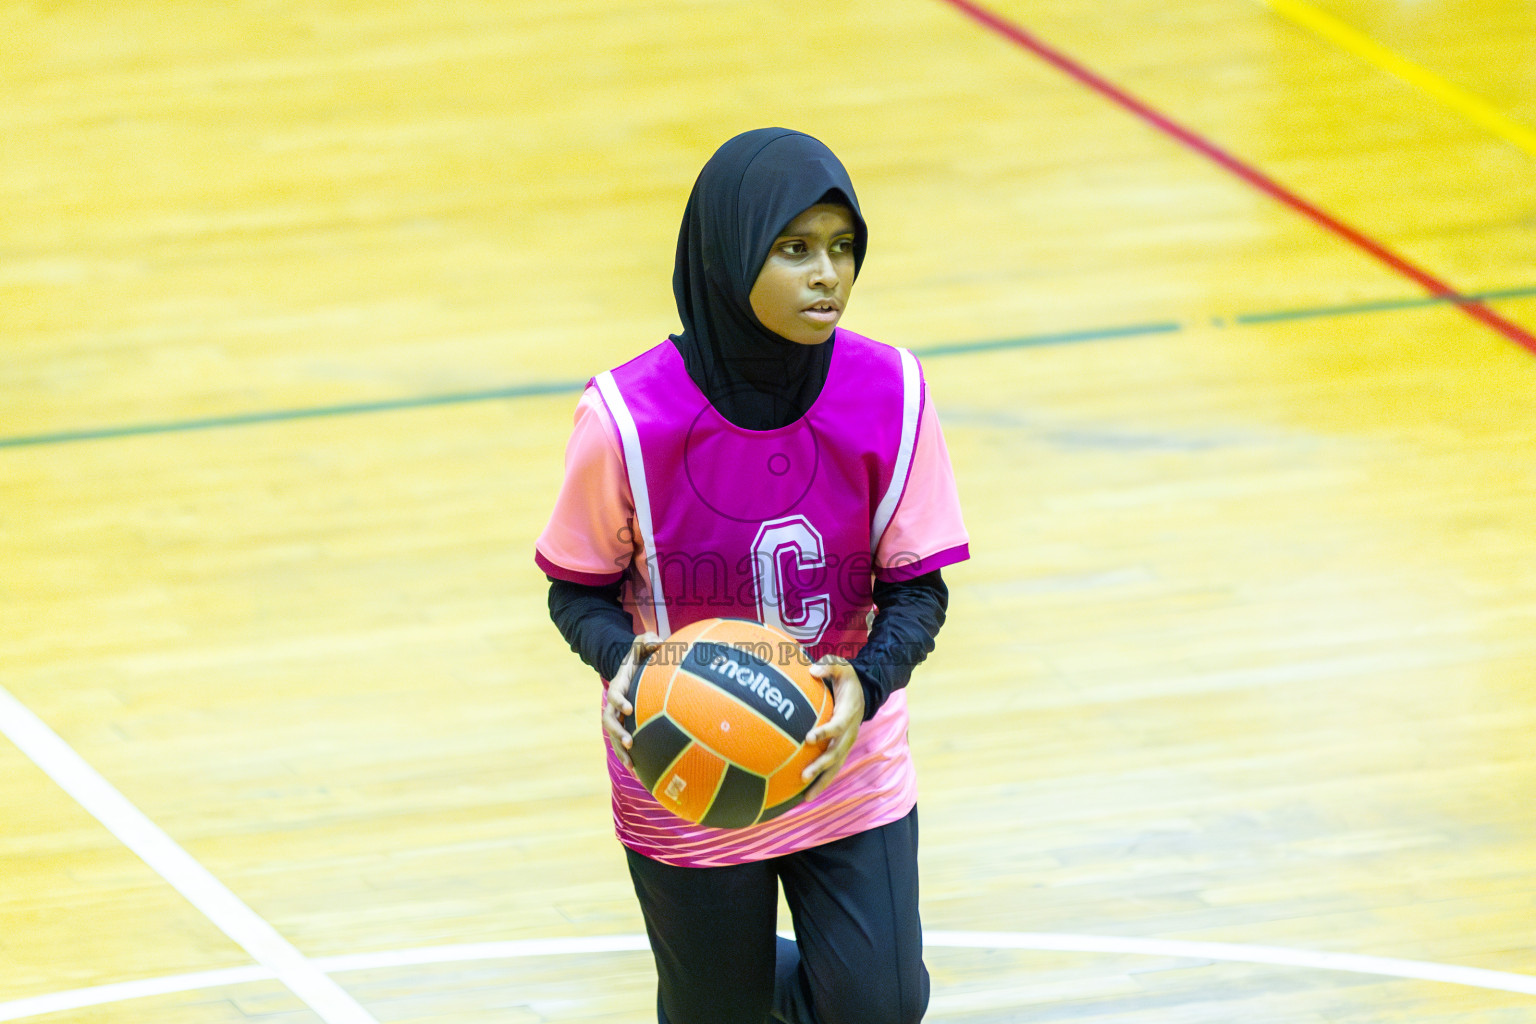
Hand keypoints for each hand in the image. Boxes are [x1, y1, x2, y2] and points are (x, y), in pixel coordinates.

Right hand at [602, 632, 660, 771]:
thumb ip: (647, 641)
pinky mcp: (626, 727)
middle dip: (618, 733)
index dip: (619, 701)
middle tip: (630, 742)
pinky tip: (641, 773)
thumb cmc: (640, 657)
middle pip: (609, 721)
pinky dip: (631, 758)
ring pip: (614, 737)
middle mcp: (615, 704)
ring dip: (621, 751)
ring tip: (632, 766)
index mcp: (619, 685)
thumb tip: (657, 641)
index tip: (628, 709)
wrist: (634, 670)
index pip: (614, 694)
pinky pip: (625, 744)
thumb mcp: (642, 645)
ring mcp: (619, 717)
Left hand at [801, 656, 865, 801]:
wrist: (864, 693)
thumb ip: (828, 666)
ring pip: (835, 768)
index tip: (808, 738)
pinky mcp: (841, 751)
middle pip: (835, 754)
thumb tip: (812, 670)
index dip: (824, 732)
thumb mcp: (842, 667)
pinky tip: (804, 795)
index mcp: (848, 714)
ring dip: (821, 782)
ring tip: (805, 798)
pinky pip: (832, 769)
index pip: (836, 726)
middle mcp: (849, 734)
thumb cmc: (847, 680)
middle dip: (820, 766)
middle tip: (803, 775)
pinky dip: (821, 782)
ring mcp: (846, 745)